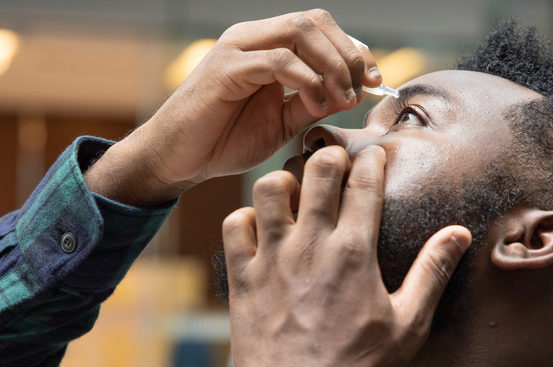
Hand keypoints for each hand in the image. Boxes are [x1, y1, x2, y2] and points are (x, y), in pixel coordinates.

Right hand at [84, 10, 380, 205]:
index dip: (354, 50)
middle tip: (361, 90)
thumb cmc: (224, 142)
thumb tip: (354, 92)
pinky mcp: (226, 69)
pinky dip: (307, 80)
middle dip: (348, 54)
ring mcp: (237, 49)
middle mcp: (252, 38)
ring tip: (341, 99)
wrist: (178, 160)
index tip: (374, 82)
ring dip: (332, 65)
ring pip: (299, 31)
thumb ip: (313, 103)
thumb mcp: (282, 123)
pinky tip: (315, 104)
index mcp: (266, 46)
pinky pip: (278, 60)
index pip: (320, 28)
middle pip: (314, 21)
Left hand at [222, 146, 470, 366]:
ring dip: (283, 181)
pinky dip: (245, 218)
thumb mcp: (408, 324)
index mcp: (354, 251)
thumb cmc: (359, 365)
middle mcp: (311, 244)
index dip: (370, 160)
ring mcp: (272, 257)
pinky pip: (234, 226)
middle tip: (334, 164)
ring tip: (293, 194)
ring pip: (268, 188)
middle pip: (317, 171)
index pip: (363, 183)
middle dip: (328, 156)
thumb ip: (432, 272)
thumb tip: (460, 234)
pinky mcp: (243, 275)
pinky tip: (259, 228)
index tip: (373, 154)